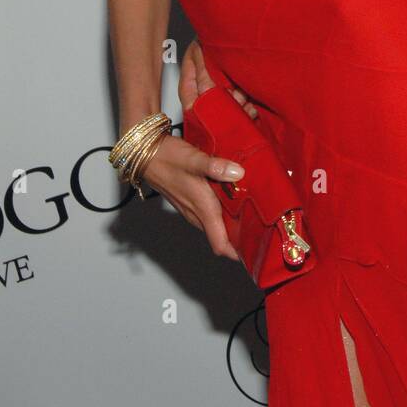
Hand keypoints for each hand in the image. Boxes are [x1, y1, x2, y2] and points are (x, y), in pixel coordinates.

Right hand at [135, 38, 257, 262]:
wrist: (144, 152)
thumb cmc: (167, 157)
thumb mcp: (193, 159)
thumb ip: (216, 166)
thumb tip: (238, 172)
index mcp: (201, 207)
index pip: (220, 243)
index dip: (237, 252)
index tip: (255, 254)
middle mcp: (196, 212)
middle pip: (220, 237)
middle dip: (239, 241)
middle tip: (262, 234)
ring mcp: (190, 208)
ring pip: (214, 226)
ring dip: (230, 228)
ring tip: (252, 220)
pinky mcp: (188, 200)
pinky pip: (208, 215)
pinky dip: (221, 215)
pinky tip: (232, 202)